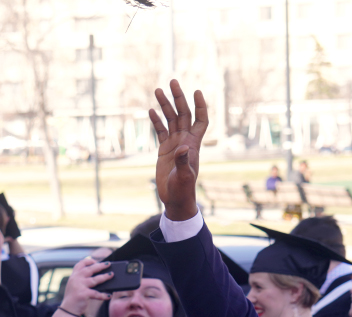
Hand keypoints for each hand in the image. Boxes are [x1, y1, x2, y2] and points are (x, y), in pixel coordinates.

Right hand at [61, 256, 111, 314]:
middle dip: (100, 266)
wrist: (68, 310)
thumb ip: (81, 279)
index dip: (89, 261)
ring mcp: (79, 286)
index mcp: (74, 276)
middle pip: (90, 269)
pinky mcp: (83, 294)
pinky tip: (109, 295)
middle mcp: (76, 279)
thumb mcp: (74, 286)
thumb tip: (97, 276)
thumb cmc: (73, 298)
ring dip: (105, 277)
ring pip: (95, 279)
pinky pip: (96, 294)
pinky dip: (103, 295)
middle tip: (108, 264)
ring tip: (111, 275)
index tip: (96, 261)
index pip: (80, 264)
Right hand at [149, 80, 207, 220]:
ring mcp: (174, 143)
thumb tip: (183, 148)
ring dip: (165, 105)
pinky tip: (150, 110)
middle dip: (179, 98)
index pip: (200, 120)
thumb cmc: (183, 189)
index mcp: (193, 144)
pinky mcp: (164, 149)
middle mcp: (185, 140)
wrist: (175, 198)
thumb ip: (184, 162)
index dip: (200, 106)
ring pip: (170, 119)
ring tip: (157, 90)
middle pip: (183, 114)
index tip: (196, 91)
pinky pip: (160, 131)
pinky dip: (156, 121)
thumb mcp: (185, 176)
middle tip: (172, 82)